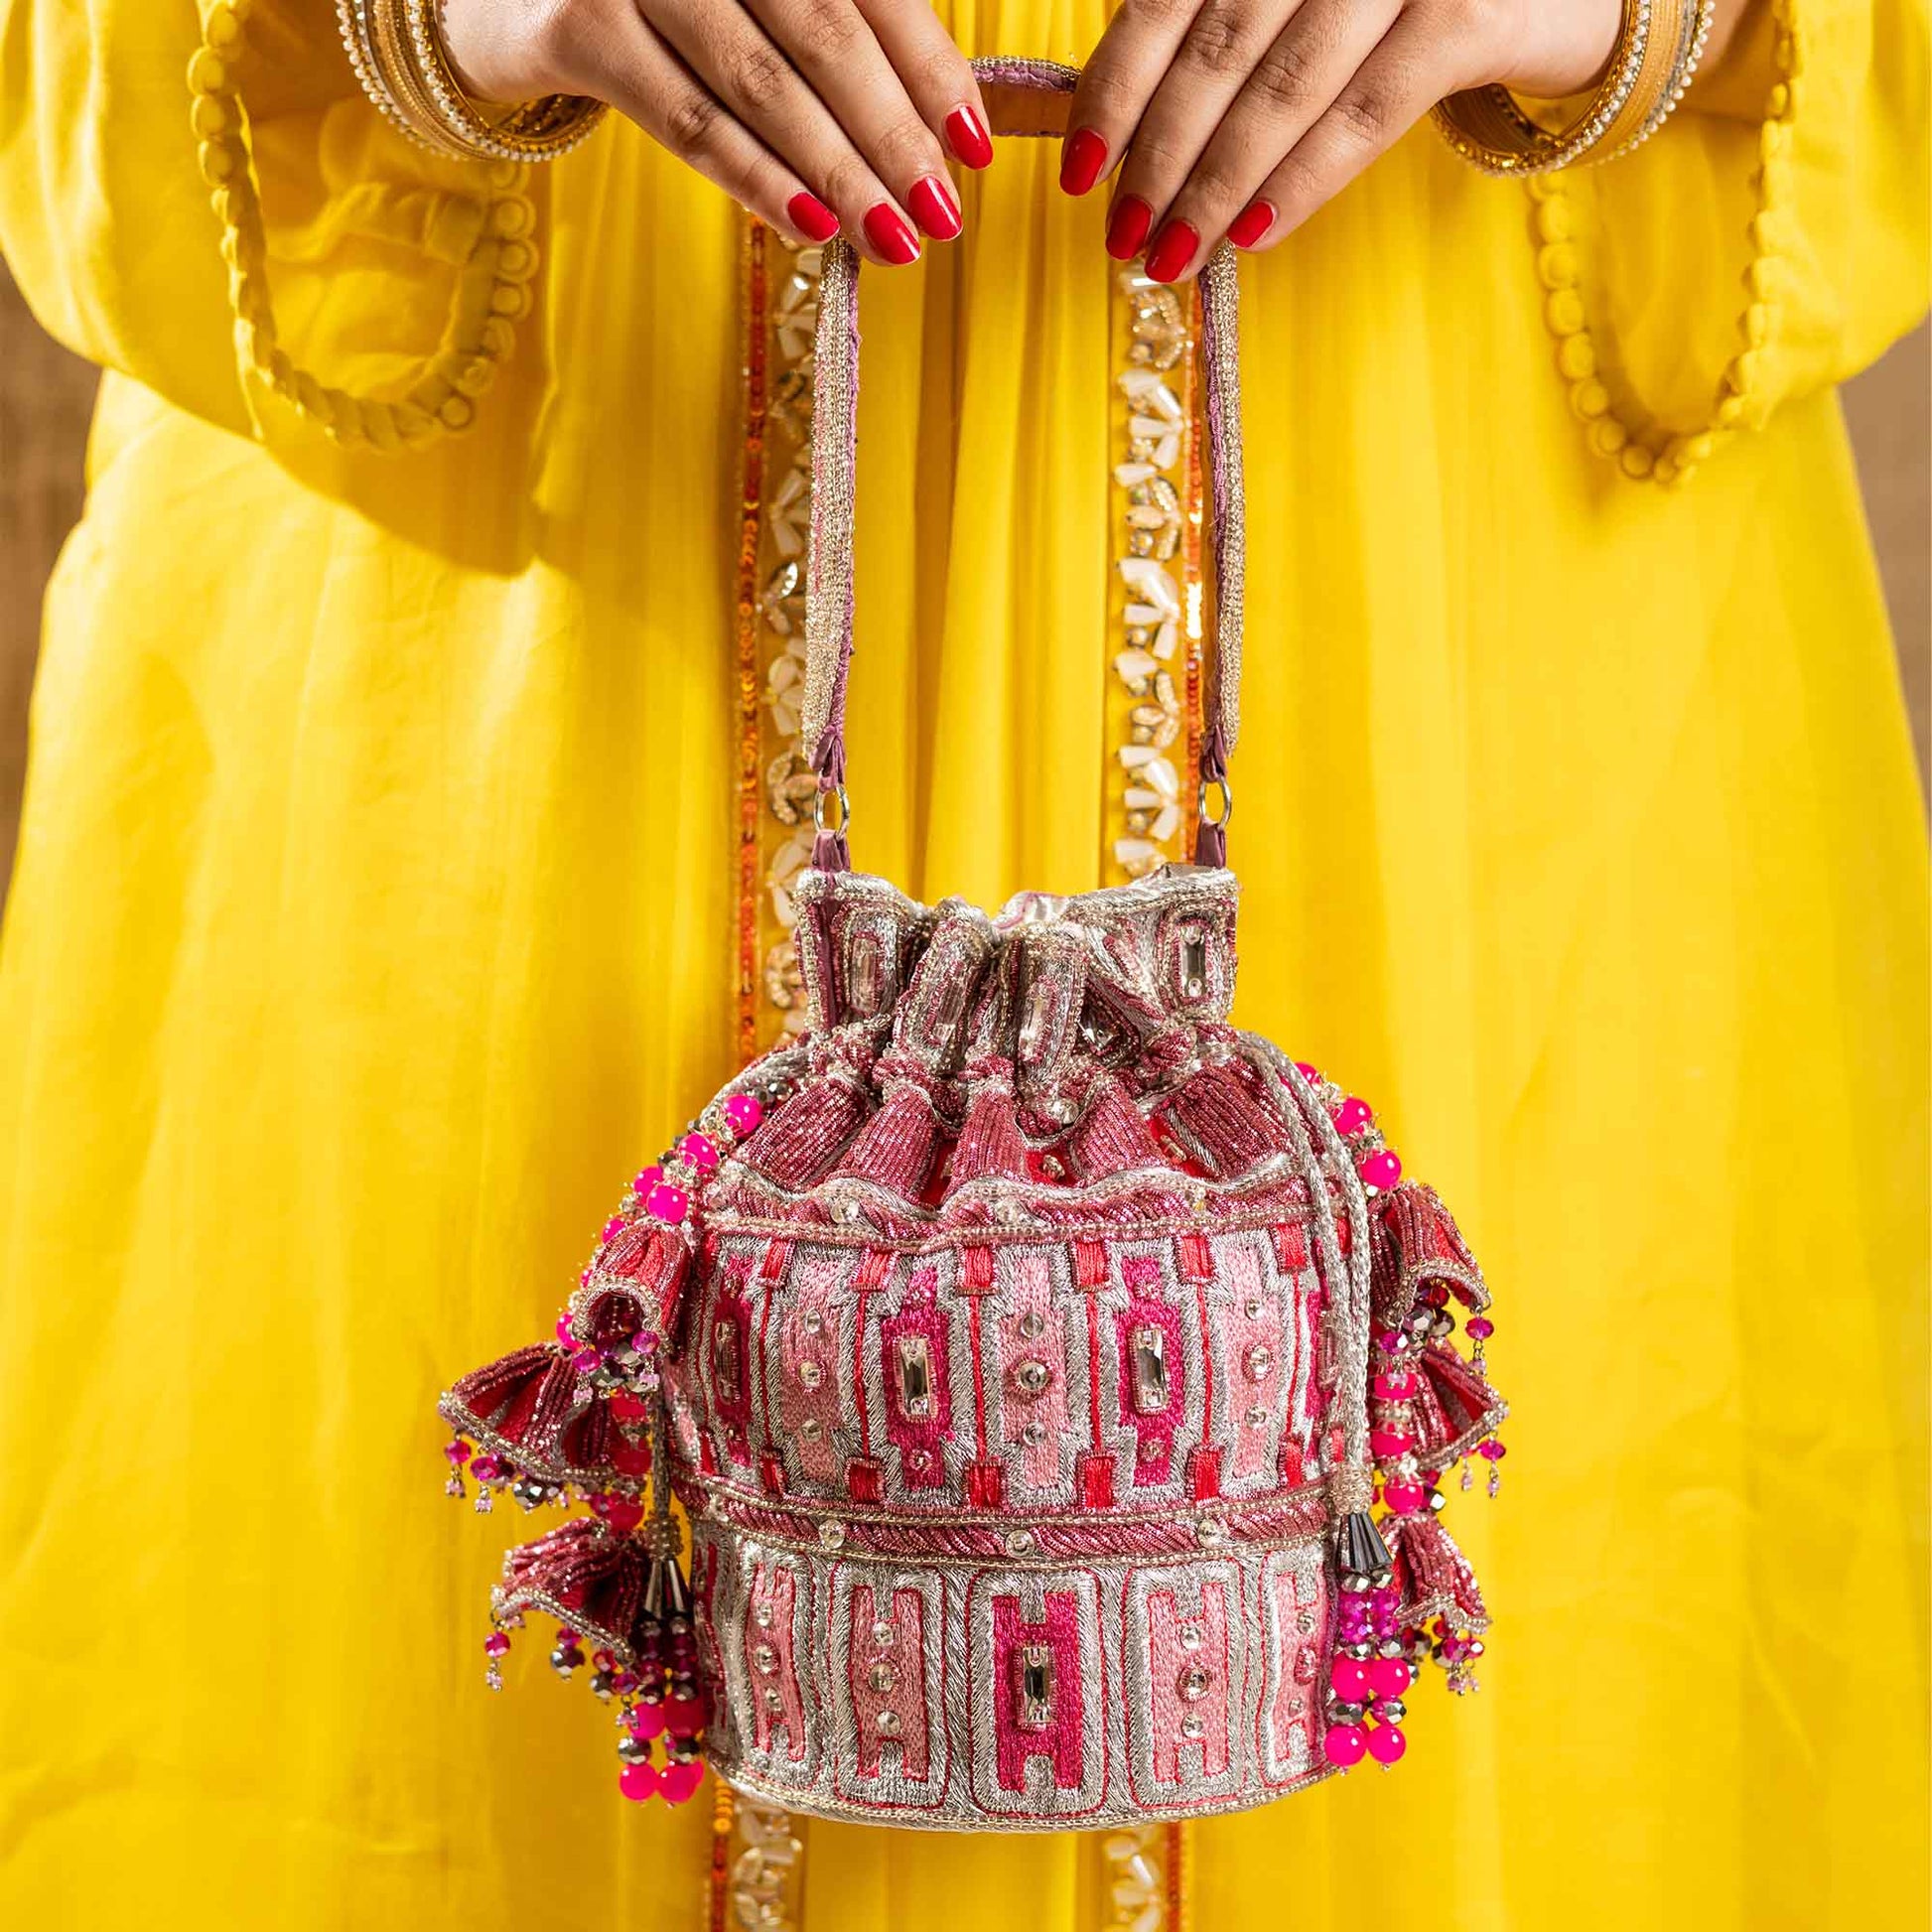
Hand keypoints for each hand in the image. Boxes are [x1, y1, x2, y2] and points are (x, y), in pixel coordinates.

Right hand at [439, 0, 994, 261]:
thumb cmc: (660, 3)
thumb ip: (831, 30)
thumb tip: (937, 131)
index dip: (928, 67)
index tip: (974, 146)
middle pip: (823, 31)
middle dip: (893, 134)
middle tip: (943, 214)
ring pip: (761, 83)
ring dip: (838, 172)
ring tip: (893, 237)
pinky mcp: (579, 24)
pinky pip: (687, 119)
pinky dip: (756, 178)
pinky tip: (811, 226)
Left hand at [1057, 0, 1628, 277]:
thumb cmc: (1399, 2)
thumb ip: (1222, 26)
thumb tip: (1118, 132)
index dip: (1115, 91)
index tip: (1079, 174)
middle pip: (1218, 49)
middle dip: (1158, 158)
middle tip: (1120, 238)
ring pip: (1282, 89)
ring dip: (1214, 187)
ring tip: (1170, 254)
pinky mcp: (1468, 11)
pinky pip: (1365, 115)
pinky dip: (1300, 182)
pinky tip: (1251, 236)